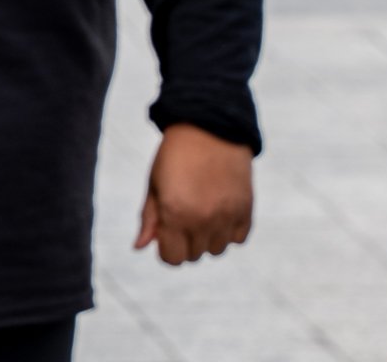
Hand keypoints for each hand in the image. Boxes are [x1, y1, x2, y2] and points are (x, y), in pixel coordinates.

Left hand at [136, 124, 253, 263]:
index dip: (166, 248)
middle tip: (183, 213)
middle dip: (185, 240)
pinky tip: (220, 209)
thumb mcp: (154, 184)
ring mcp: (227, 217)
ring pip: (216, 250)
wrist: (209, 128)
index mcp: (175, 214)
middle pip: (194, 256)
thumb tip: (140, 247)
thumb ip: (149, 218)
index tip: (166, 232)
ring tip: (202, 209)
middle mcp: (203, 220)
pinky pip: (237, 240)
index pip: (172, 259)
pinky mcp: (246, 211)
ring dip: (207, 237)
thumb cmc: (174, 156)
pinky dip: (229, 231)